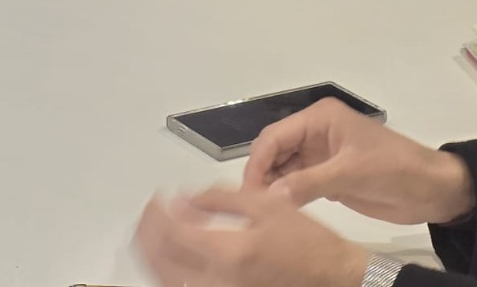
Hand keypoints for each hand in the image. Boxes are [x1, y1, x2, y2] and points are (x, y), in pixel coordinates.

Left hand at [134, 188, 367, 286]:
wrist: (330, 276)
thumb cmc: (305, 241)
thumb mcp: (266, 204)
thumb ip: (219, 197)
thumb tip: (184, 198)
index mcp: (230, 251)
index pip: (172, 232)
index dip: (157, 212)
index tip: (158, 197)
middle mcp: (219, 281)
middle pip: (159, 261)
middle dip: (146, 232)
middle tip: (150, 212)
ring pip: (166, 280)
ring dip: (152, 254)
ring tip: (153, 231)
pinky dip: (170, 271)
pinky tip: (172, 256)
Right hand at [243, 98, 474, 225]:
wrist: (433, 189)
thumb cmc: (394, 169)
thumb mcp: (350, 173)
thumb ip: (308, 182)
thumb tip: (268, 197)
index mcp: (320, 118)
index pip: (275, 136)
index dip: (258, 162)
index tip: (248, 193)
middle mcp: (316, 133)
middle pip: (275, 151)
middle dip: (261, 175)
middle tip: (251, 207)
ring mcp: (321, 156)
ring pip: (283, 169)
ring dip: (272, 188)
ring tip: (261, 214)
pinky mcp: (329, 177)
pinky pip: (298, 184)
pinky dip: (287, 196)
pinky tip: (279, 213)